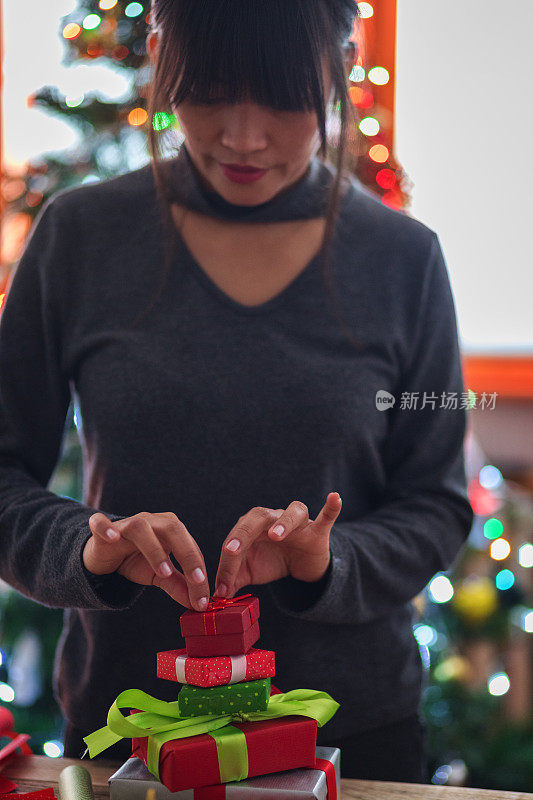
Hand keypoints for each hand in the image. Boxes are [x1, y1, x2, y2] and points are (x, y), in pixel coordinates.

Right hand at [83, 511, 209, 609]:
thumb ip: (178, 585)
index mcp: (171, 529)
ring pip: (142, 528)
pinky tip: (112, 537)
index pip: (190, 547)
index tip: (204, 597)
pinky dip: (106, 528)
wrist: (104, 555)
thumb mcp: (159, 575)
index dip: (200, 571)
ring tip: (163, 572)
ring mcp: (127, 524)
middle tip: (196, 580)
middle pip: (173, 529)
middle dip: (187, 555)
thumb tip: (197, 604)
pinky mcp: (101, 530)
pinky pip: (101, 524)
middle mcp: (152, 521)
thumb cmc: (136, 560)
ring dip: (154, 549)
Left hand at [213, 493, 341, 597]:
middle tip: (232, 551)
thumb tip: (216, 594)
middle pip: (258, 516)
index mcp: (253, 527)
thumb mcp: (251, 572)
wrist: (302, 566)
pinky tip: (335, 497)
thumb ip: (233, 580)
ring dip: (283, 522)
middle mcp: (274, 519)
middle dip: (243, 533)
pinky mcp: (318, 532)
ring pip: (293, 512)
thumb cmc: (272, 561)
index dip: (228, 561)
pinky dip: (331, 507)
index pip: (237, 538)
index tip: (223, 584)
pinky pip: (326, 516)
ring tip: (275, 535)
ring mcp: (298, 524)